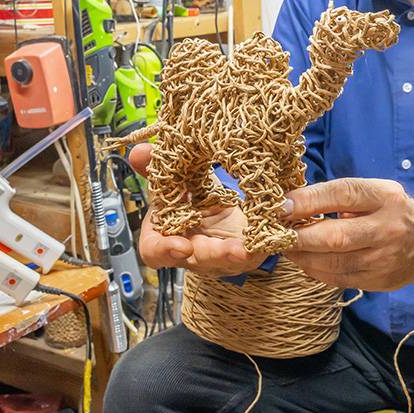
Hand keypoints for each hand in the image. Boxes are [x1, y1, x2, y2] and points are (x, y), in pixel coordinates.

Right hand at [128, 143, 267, 276]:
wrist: (225, 204)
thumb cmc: (193, 197)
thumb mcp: (176, 181)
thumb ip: (157, 168)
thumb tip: (138, 152)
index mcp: (168, 234)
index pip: (155, 251)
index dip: (164, 250)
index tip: (181, 246)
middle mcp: (192, 251)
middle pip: (199, 259)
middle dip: (216, 254)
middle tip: (235, 250)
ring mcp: (220, 257)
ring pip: (229, 260)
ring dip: (242, 253)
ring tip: (254, 246)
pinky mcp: (247, 254)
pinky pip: (255, 252)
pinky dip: (264, 241)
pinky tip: (274, 233)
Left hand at [284, 178, 413, 290]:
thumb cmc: (391, 211)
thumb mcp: (376, 192)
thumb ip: (341, 196)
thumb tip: (293, 203)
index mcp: (386, 197)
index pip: (344, 194)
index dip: (309, 199)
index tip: (282, 205)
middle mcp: (388, 228)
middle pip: (336, 236)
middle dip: (299, 236)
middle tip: (274, 233)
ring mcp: (385, 259)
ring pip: (334, 263)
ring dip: (302, 256)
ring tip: (284, 247)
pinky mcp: (379, 281)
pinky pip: (338, 279)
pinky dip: (314, 270)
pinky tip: (303, 260)